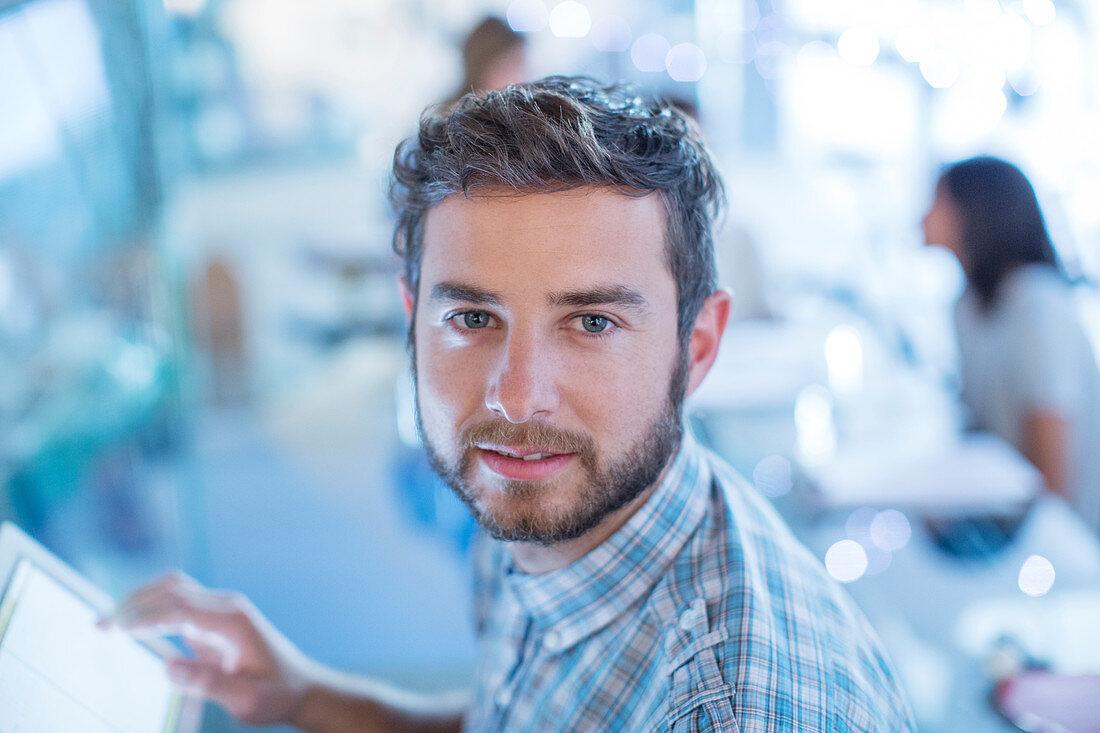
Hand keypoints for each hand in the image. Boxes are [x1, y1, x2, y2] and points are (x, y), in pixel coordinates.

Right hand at [102, 572, 315, 725]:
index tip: (114, 630)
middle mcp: (227, 607)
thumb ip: (208, 683)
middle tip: (98, 626)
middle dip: (133, 604)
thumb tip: (167, 666)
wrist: (301, 688)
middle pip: (172, 589)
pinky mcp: (214, 619)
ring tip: (107, 623)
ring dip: (140, 600)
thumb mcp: (246, 699)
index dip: (144, 617)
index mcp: (233, 621)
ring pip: (174, 589)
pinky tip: (129, 623)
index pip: (180, 608)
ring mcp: (221, 609)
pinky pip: (178, 602)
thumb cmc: (276, 694)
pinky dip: (151, 607)